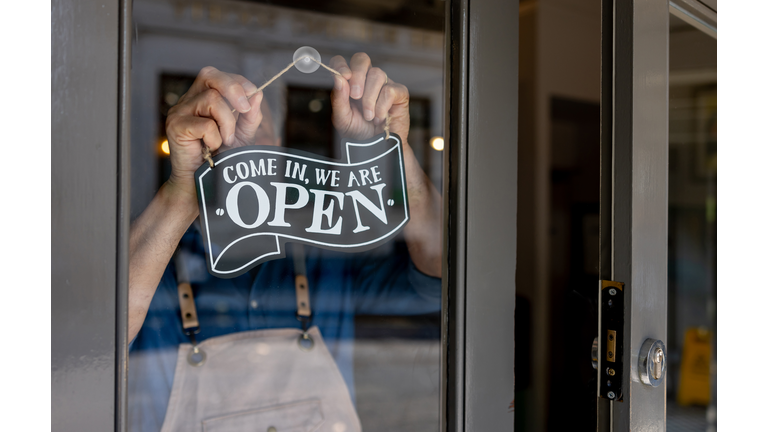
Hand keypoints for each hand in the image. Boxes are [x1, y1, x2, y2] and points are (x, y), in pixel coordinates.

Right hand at [164, 66, 273, 197]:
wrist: (202, 184)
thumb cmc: (220, 158)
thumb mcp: (242, 134)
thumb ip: (250, 116)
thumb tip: (257, 94)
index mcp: (201, 97)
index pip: (217, 76)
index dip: (237, 81)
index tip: (253, 94)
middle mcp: (188, 100)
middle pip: (209, 75)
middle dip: (233, 89)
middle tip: (245, 109)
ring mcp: (179, 112)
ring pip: (211, 100)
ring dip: (227, 123)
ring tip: (226, 141)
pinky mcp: (175, 126)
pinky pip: (205, 124)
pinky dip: (215, 138)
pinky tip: (211, 149)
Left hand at [329, 53, 409, 141]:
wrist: (378, 149)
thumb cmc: (360, 132)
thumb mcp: (343, 119)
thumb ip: (338, 99)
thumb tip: (338, 79)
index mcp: (350, 83)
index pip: (342, 62)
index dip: (341, 65)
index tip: (342, 77)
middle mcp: (367, 79)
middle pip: (362, 59)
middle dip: (357, 76)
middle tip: (355, 97)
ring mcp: (384, 84)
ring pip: (377, 74)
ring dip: (370, 99)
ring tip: (368, 117)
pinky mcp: (399, 93)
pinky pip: (390, 90)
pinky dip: (382, 106)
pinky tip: (380, 118)